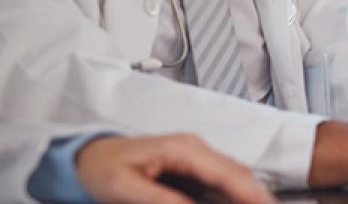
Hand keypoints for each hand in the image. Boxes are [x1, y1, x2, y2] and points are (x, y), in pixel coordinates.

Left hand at [75, 134, 272, 203]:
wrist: (89, 155)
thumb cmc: (102, 167)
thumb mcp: (123, 189)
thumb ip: (160, 200)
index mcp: (181, 149)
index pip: (226, 172)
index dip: (250, 193)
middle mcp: (195, 149)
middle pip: (238, 174)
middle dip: (258, 196)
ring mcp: (196, 157)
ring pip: (235, 178)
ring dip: (250, 195)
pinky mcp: (194, 168)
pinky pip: (223, 182)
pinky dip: (236, 196)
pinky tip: (242, 203)